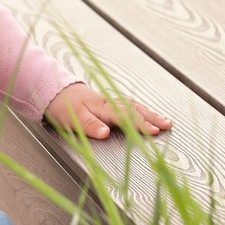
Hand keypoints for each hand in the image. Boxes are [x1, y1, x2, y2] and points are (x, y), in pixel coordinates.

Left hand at [43, 82, 171, 139]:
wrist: (56, 91)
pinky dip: (142, 109)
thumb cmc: (64, 107)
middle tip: (168, 125)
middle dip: (152, 118)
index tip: (154, 131)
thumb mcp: (72, 118)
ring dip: (150, 113)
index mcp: (102, 107)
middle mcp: (109, 102)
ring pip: (134, 106)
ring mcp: (111, 101)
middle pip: (134, 110)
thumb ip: (89, 125)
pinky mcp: (110, 102)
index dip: (140, 125)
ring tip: (165, 121)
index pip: (125, 117)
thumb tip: (105, 133)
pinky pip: (130, 104)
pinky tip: (149, 113)